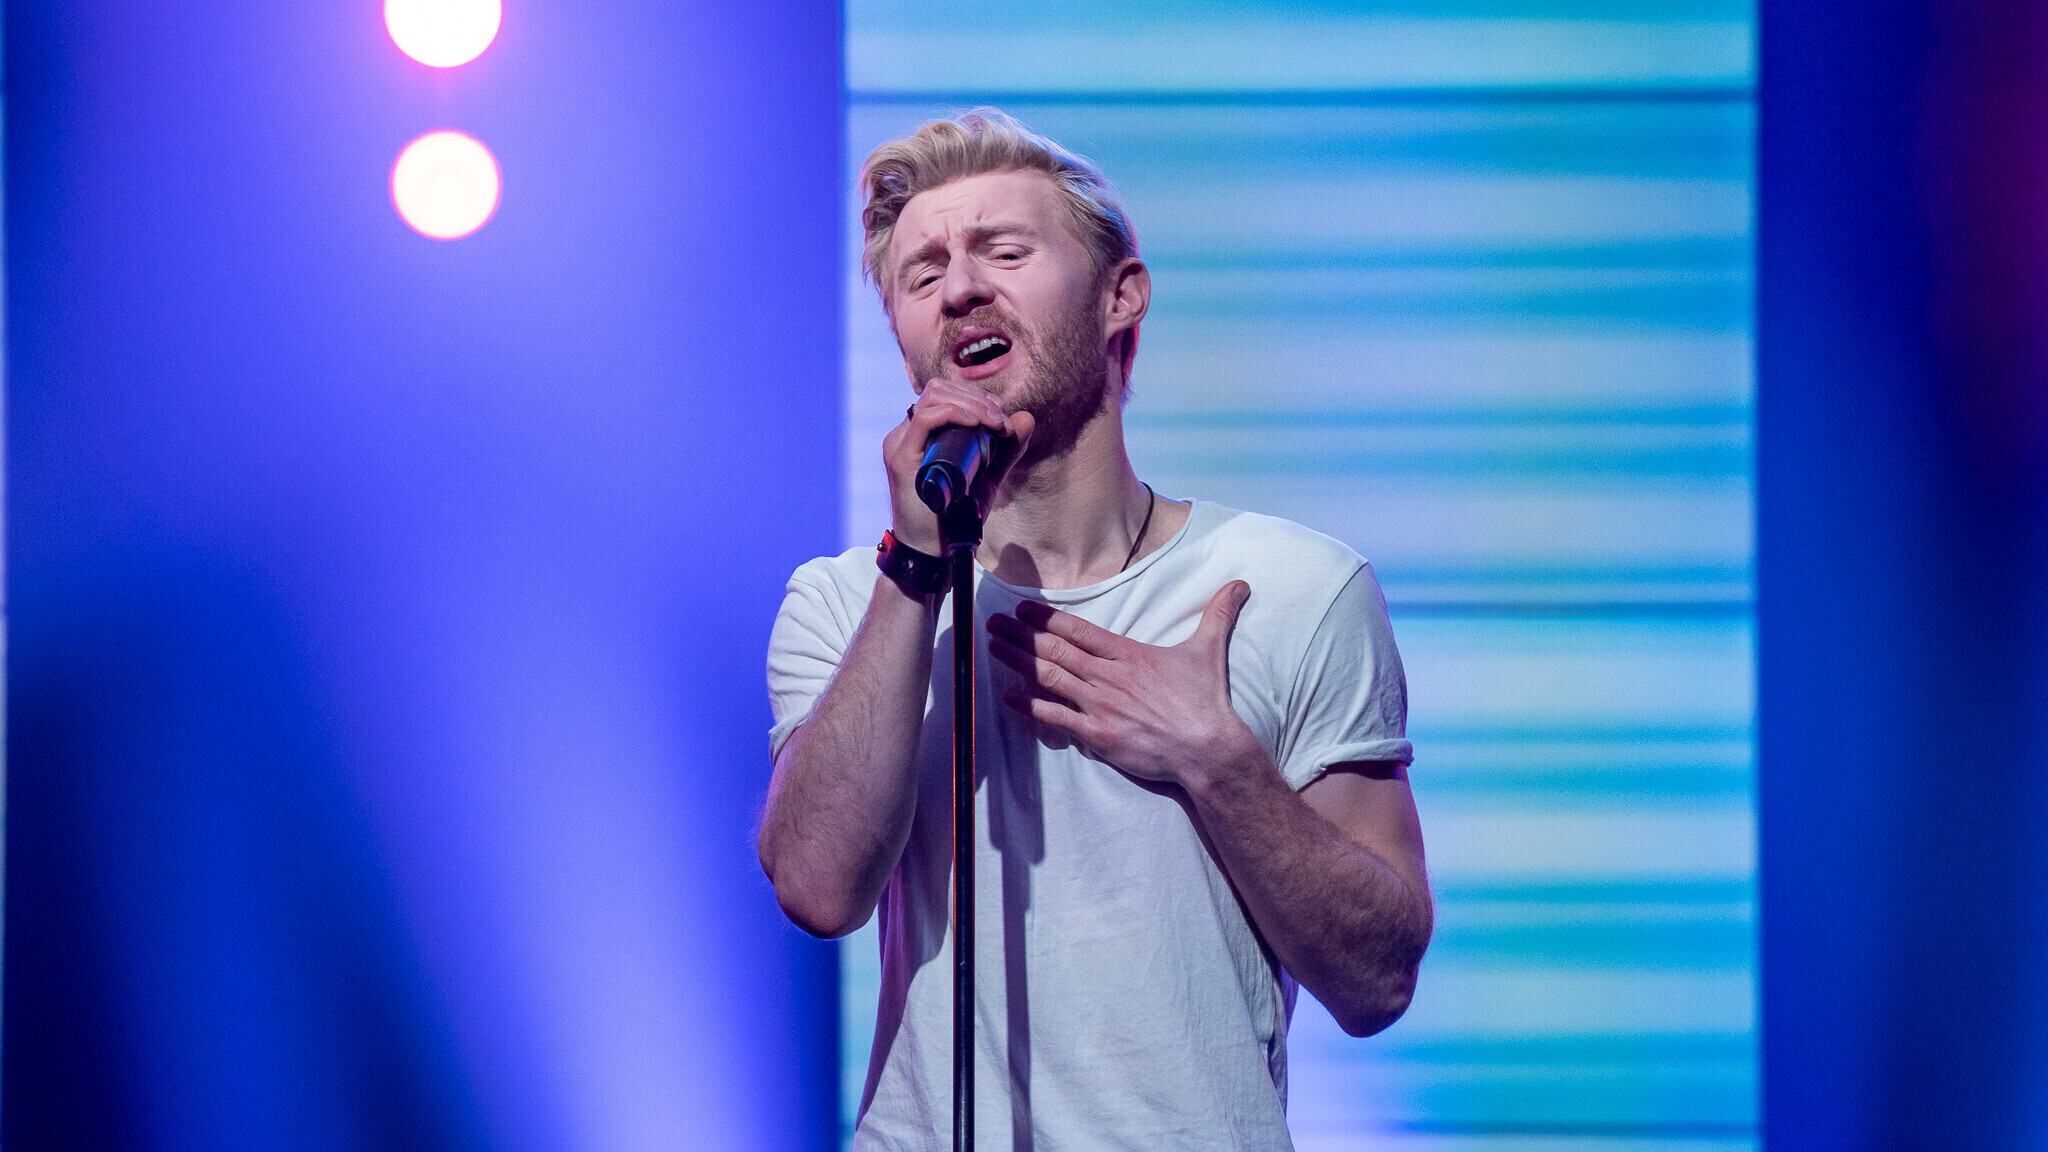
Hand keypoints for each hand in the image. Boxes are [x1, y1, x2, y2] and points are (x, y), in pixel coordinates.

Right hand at [884, 380, 1033, 552]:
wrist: (933, 552)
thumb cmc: (955, 517)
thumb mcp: (987, 478)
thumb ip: (1006, 451)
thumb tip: (1026, 417)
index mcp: (922, 435)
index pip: (944, 394)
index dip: (975, 396)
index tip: (1001, 415)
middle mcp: (907, 434)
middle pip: (939, 389)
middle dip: (976, 397)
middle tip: (1001, 420)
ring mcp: (901, 444)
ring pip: (933, 397)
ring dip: (970, 404)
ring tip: (994, 423)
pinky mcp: (900, 458)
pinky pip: (925, 419)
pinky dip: (954, 414)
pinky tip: (976, 424)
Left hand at [987, 581, 1263, 787]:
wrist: (1208, 749)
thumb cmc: (1206, 702)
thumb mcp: (1209, 650)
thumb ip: (1218, 614)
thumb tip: (1240, 585)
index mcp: (1129, 655)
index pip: (1079, 631)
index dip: (1047, 618)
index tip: (1023, 609)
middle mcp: (1109, 677)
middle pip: (1056, 651)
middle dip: (1021, 635)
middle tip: (994, 621)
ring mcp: (1100, 706)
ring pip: (1050, 678)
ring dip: (1018, 662)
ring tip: (993, 647)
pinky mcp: (1098, 734)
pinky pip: (1055, 718)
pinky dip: (1029, 705)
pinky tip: (1007, 696)